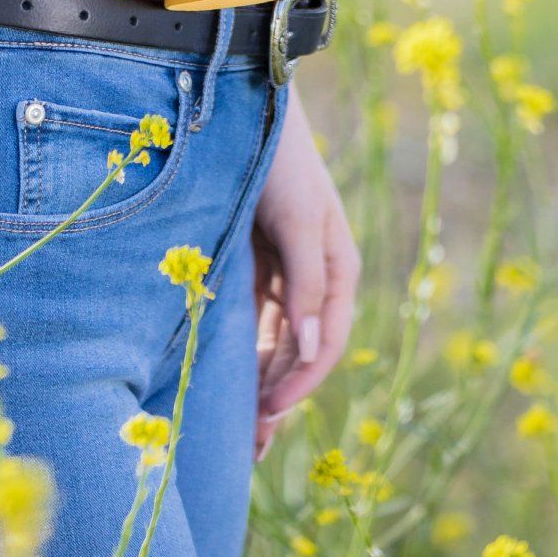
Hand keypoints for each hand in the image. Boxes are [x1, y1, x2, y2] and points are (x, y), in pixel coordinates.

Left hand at [250, 79, 359, 458]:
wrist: (246, 104)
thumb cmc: (279, 159)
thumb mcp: (298, 220)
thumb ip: (308, 283)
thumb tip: (315, 349)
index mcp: (337, 270)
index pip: (324, 345)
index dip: (298, 386)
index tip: (266, 418)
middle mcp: (314, 278)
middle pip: (299, 353)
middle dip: (276, 401)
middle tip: (246, 452)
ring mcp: (284, 271)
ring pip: (273, 343)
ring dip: (257, 385)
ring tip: (232, 433)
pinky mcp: (254, 262)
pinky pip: (250, 320)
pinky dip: (240, 352)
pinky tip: (220, 378)